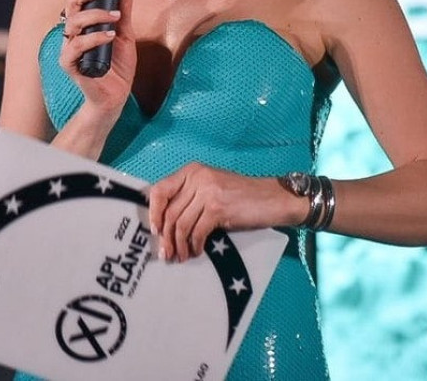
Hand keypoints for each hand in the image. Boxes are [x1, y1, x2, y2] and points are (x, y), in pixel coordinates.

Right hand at [58, 0, 136, 120]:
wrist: (115, 97)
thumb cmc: (118, 67)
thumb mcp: (126, 35)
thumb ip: (125, 12)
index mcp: (82, 22)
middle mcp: (72, 32)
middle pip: (71, 2)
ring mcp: (69, 47)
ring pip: (73, 21)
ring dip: (96, 14)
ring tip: (116, 16)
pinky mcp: (70, 64)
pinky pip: (77, 45)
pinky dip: (94, 37)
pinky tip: (109, 35)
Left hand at [147, 163, 304, 261]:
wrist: (273, 198)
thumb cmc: (242, 196)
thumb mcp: (212, 187)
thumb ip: (190, 196)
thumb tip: (165, 221)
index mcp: (192, 171)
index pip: (160, 190)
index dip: (153, 212)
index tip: (154, 231)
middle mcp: (197, 178)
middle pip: (170, 212)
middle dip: (166, 237)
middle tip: (166, 254)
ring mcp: (208, 192)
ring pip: (181, 224)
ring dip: (178, 245)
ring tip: (180, 257)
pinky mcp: (218, 208)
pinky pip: (196, 232)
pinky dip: (194, 246)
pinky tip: (196, 252)